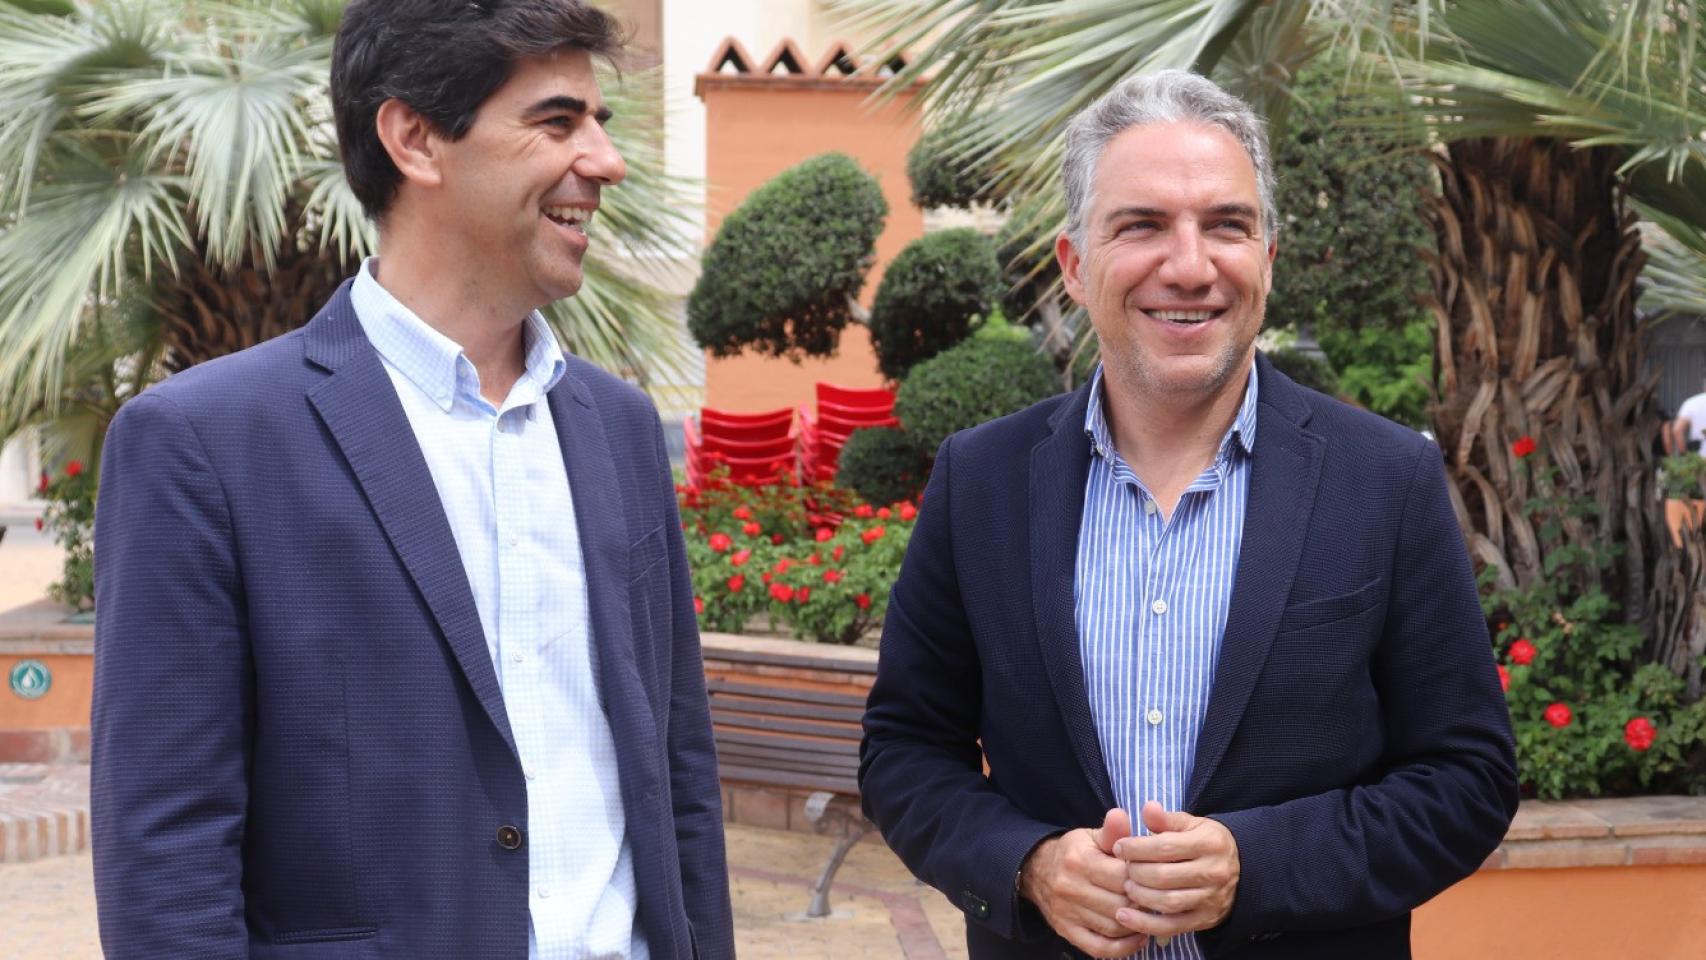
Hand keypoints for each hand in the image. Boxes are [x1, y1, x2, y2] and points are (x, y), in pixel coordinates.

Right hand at [1018, 809, 1148, 957]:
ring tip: (1148, 915)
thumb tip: (1121, 815)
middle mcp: (1071, 888)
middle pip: (1121, 904)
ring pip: (1114, 928)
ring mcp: (1068, 913)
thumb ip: (1111, 832)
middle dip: (1142, 903)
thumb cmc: (1073, 852)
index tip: (1152, 877)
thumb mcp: (1090, 837)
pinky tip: (1137, 937)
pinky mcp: (1067, 932)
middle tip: (1154, 898)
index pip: (1123, 876)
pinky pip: (1100, 948)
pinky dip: (1123, 948)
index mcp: (1080, 861)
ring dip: (1136, 925)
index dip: (1144, 878)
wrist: (1036, 870)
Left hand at [1111, 801, 1239, 938]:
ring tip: (1126, 886)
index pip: (1165, 847)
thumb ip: (1167, 819)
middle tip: (1123, 868)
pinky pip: (1171, 926)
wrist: (1243, 869)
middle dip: (1135, 872)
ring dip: (1139, 896)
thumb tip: (1148, 808)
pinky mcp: (1205, 920)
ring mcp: (1211, 899)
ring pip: (1167, 902)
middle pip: (1164, 876)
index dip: (1136, 848)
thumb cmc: (1205, 842)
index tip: (1118, 847)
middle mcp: (1213, 872)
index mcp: (1209, 843)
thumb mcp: (1191, 824)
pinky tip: (1124, 916)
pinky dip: (1145, 924)